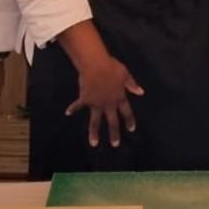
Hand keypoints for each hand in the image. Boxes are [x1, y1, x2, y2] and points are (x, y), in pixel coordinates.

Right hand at [58, 21, 143, 146]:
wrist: (96, 65)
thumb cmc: (112, 67)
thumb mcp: (125, 74)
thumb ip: (132, 84)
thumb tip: (140, 92)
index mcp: (120, 98)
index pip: (126, 112)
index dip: (129, 120)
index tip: (131, 129)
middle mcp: (108, 104)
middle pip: (112, 121)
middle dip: (114, 133)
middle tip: (115, 144)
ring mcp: (96, 103)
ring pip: (95, 121)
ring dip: (94, 133)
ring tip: (94, 144)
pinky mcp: (85, 99)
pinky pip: (78, 105)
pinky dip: (73, 108)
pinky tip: (68, 113)